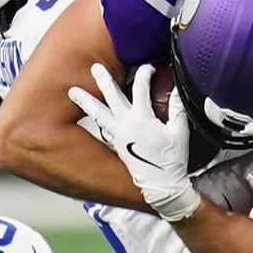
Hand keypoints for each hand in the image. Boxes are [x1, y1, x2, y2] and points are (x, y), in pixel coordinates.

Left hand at [68, 63, 200, 221]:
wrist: (161, 185)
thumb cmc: (172, 160)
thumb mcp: (179, 131)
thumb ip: (178, 108)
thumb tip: (179, 89)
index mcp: (142, 118)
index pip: (141, 88)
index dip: (145, 73)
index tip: (148, 67)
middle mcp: (126, 125)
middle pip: (111, 96)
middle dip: (104, 80)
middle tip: (94, 67)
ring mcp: (118, 135)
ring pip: (98, 113)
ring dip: (86, 101)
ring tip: (73, 92)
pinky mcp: (116, 145)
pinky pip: (102, 129)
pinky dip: (95, 119)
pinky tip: (90, 115)